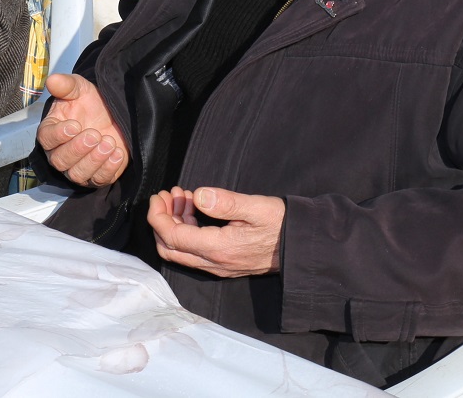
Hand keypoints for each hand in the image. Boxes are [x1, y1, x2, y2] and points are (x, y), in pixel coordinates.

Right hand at [36, 72, 127, 185]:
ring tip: (108, 142)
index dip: (59, 135)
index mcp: (52, 132)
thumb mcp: (79, 88)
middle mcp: (61, 153)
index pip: (47, 139)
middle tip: (94, 134)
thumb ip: (66, 85)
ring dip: (93, 160)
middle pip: (60, 161)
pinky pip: (99, 180)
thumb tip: (52, 80)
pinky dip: (108, 168)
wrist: (113, 114)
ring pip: (77, 174)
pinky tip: (117, 152)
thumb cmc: (91, 102)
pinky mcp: (97, 176)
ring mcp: (78, 167)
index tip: (74, 125)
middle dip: (78, 149)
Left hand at [147, 185, 284, 277]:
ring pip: (181, 251)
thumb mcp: (257, 207)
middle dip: (161, 220)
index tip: (159, 196)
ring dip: (174, 224)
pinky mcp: (225, 263)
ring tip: (182, 197)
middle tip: (167, 196)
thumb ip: (226, 202)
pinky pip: (194, 251)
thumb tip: (198, 196)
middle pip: (170, 249)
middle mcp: (215, 263)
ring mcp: (219, 266)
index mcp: (219, 249)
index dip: (158, 216)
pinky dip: (187, 230)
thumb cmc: (282, 224)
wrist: (304, 248)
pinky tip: (195, 209)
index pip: (173, 237)